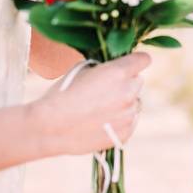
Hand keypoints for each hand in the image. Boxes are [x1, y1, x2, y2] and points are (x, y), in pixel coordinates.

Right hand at [29, 52, 150, 154]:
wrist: (49, 128)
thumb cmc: (61, 95)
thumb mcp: (82, 70)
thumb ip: (104, 68)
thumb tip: (113, 69)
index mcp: (118, 72)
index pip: (143, 60)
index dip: (136, 61)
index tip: (130, 64)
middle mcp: (128, 92)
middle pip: (138, 81)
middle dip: (126, 83)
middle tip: (105, 90)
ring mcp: (129, 114)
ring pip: (134, 102)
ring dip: (123, 103)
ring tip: (99, 109)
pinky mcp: (126, 132)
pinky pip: (130, 121)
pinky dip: (120, 120)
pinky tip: (101, 122)